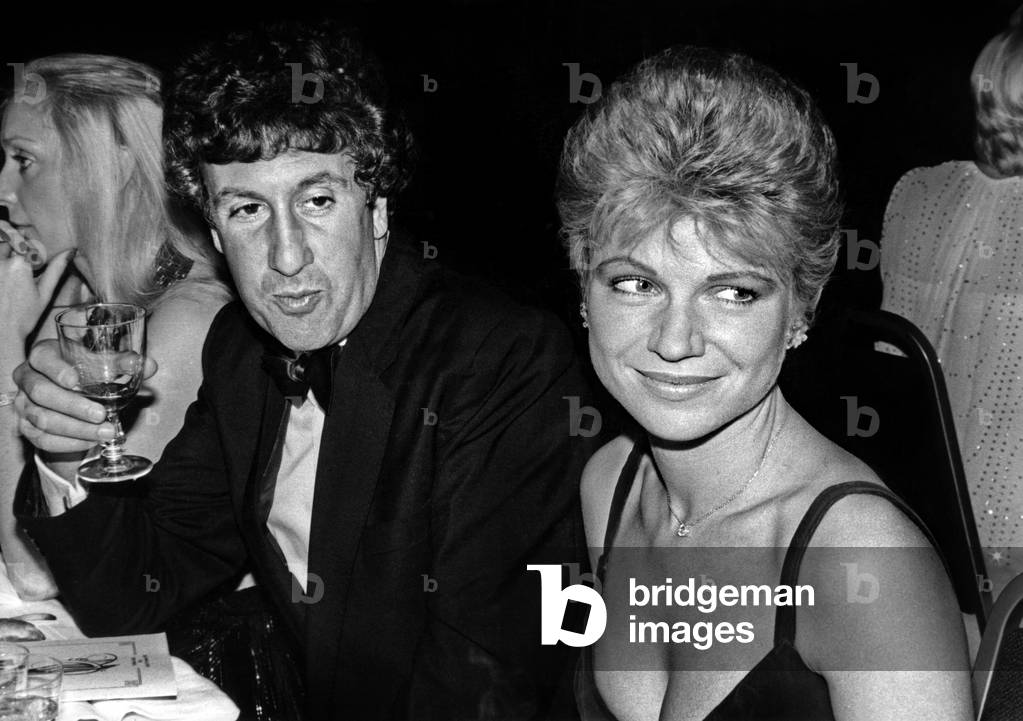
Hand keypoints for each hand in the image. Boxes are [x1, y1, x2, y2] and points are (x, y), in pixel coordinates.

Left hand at [0, 220, 75, 345]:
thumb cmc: (24, 317)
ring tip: (11, 279)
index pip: (27, 244)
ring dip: (5, 255)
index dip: (32, 252)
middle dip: (14, 249)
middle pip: (7, 242)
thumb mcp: (44, 293)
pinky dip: (1, 268)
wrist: (2, 333)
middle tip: (21, 266)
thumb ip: (56, 269)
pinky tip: (4, 284)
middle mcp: (0, 263)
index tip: (35, 264)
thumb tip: (70, 252)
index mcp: (19, 265)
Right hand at [13, 339, 157, 452]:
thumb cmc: (85, 372)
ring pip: (43, 419)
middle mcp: (27, 379)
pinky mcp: (27, 428)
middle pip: (42, 393)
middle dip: (73, 406)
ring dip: (77, 428)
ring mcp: (23, 405)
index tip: (74, 380)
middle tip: (101, 414)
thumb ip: (123, 362)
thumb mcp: (102, 363)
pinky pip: (43, 439)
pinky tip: (91, 442)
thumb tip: (148, 365)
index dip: (56, 369)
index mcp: (43, 356)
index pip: (42, 359)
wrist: (69, 395)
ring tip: (106, 432)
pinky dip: (69, 443)